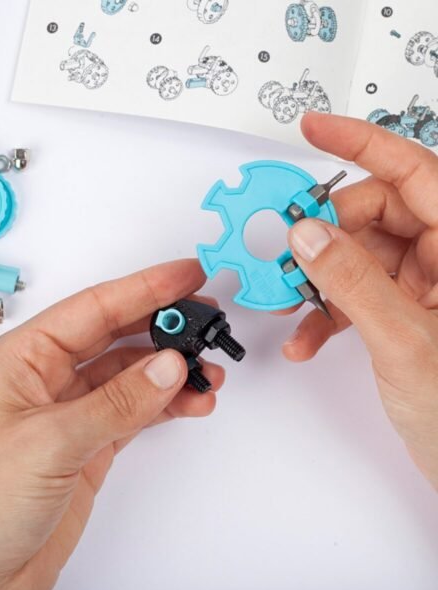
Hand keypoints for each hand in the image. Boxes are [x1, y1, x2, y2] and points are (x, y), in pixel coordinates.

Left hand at [0, 260, 223, 589]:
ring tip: (209, 370)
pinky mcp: (89, 444)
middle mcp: (47, 378)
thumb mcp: (48, 443)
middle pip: (115, 334)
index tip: (185, 274)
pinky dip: (166, 403)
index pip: (93, 308)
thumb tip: (168, 365)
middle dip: (163, 324)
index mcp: (22, 358)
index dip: (144, 287)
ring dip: (171, 369)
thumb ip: (116, 402)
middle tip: (206, 317)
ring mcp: (71, 412)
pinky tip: (190, 401)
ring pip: (131, 373)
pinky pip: (136, 410)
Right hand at [284, 113, 437, 488]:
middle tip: (286, 250)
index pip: (413, 171)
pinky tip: (307, 336)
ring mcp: (423, 287)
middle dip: (322, 233)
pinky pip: (353, 294)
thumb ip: (354, 281)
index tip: (315, 129)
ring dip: (315, 278)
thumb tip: (310, 236)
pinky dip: (324, 312)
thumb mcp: (406, 340)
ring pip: (355, 256)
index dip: (361, 144)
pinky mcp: (401, 312)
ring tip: (289, 299)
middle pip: (373, 215)